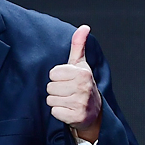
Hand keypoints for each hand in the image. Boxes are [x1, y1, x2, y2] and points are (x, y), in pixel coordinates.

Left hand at [47, 25, 101, 141]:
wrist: (93, 112)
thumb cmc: (82, 85)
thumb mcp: (81, 65)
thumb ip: (78, 46)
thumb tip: (84, 27)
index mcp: (82, 73)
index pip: (53, 73)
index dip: (57, 78)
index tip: (67, 81)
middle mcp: (83, 87)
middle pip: (50, 87)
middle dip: (56, 91)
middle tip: (67, 93)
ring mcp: (80, 103)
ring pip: (51, 100)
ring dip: (57, 102)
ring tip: (68, 101)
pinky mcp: (76, 116)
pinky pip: (54, 112)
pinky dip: (59, 113)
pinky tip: (68, 110)